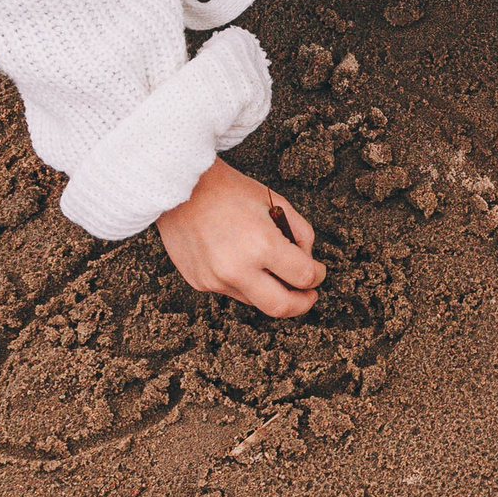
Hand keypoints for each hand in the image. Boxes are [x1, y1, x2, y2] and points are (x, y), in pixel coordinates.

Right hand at [155, 159, 325, 317]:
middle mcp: (237, 270)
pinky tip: (242, 259)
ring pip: (256, 301)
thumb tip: (307, 261)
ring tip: (274, 270)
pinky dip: (245, 282)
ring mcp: (215, 280)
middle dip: (302, 304)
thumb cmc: (230, 190)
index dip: (318, 276)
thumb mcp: (276, 201)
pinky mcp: (199, 282)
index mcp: (262, 245)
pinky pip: (232, 291)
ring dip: (271, 291)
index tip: (318, 272)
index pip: (303, 277)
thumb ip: (300, 233)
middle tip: (309, 295)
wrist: (178, 188)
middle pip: (282, 307)